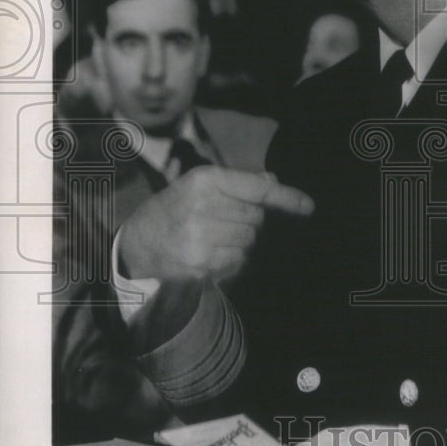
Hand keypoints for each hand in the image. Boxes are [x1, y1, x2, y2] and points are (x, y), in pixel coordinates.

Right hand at [119, 168, 313, 281]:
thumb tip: (272, 182)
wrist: (137, 243)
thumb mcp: (198, 185)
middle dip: (249, 221)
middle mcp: (203, 206)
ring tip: (215, 237)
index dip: (287, 198)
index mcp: (205, 181)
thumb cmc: (173, 208)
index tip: (309, 206)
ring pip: (250, 241)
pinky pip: (238, 262)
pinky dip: (232, 259)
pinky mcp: (200, 264)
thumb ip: (236, 183)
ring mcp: (201, 237)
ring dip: (241, 241)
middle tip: (225, 221)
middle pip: (257, 218)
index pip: (257, 190)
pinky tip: (210, 252)